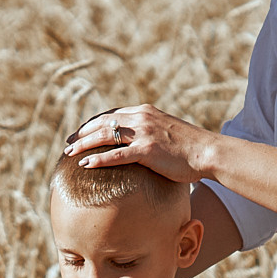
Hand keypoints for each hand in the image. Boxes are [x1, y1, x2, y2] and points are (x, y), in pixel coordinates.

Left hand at [65, 105, 214, 185]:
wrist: (208, 152)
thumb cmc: (190, 148)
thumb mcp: (167, 133)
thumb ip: (151, 133)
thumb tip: (139, 144)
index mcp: (145, 112)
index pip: (112, 114)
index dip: (93, 123)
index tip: (80, 132)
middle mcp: (142, 118)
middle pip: (103, 122)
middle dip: (82, 132)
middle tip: (68, 143)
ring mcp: (144, 133)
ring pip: (105, 136)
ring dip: (84, 144)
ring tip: (69, 153)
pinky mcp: (148, 150)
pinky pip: (117, 155)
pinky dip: (99, 159)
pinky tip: (85, 164)